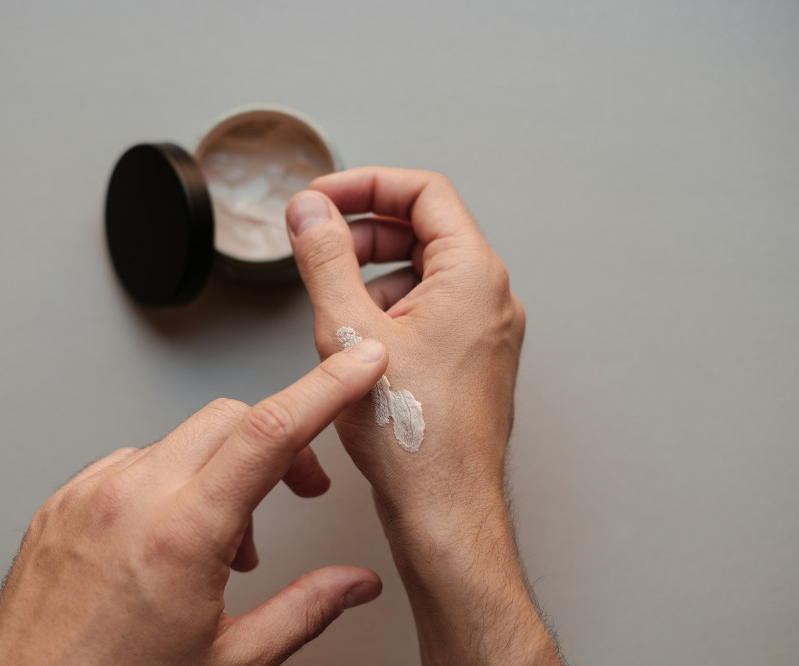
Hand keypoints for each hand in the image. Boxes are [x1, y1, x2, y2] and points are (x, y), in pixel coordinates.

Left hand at [0, 340, 388, 665]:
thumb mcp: (230, 661)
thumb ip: (304, 610)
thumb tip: (354, 584)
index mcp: (181, 535)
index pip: (270, 432)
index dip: (325, 389)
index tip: (357, 365)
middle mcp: (131, 499)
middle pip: (231, 419)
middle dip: (280, 440)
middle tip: (300, 487)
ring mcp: (90, 494)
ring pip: (181, 440)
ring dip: (221, 471)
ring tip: (223, 541)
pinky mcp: (62, 501)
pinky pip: (133, 462)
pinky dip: (168, 483)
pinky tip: (168, 535)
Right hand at [286, 168, 560, 664]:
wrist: (443, 511)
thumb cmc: (413, 437)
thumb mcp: (349, 331)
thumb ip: (324, 259)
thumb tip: (309, 212)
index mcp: (473, 276)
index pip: (424, 193)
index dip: (366, 184)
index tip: (323, 196)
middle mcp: (489, 299)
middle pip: (425, 229)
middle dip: (364, 229)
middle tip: (318, 240)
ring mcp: (483, 332)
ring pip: (424, 273)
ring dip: (373, 271)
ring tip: (331, 299)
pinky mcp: (469, 361)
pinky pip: (429, 312)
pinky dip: (388, 309)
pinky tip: (355, 340)